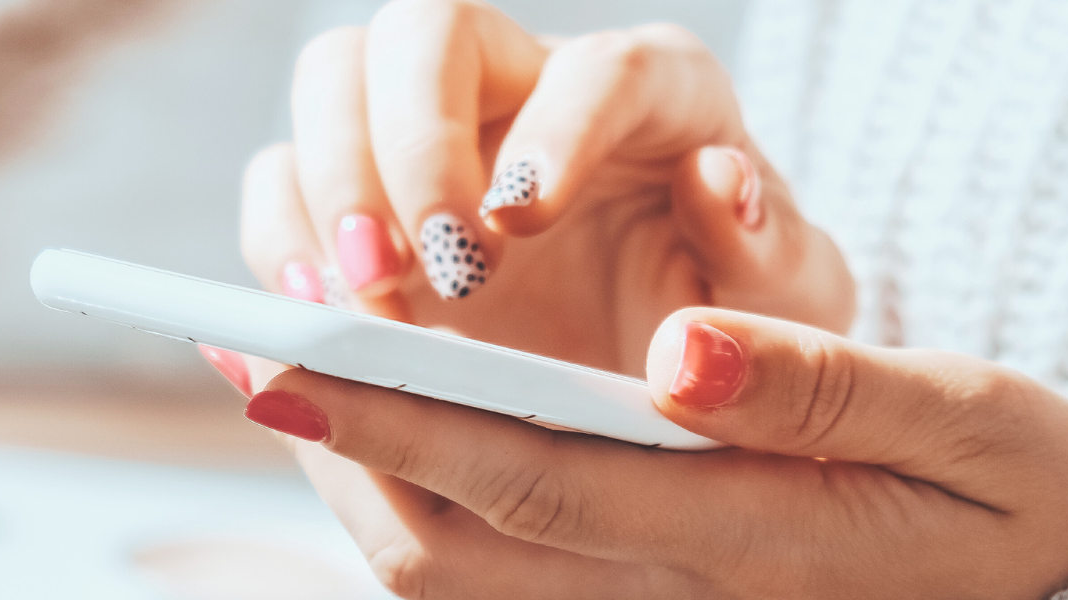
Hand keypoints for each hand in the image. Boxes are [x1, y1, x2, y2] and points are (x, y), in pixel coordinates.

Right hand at [233, 0, 851, 376]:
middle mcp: (526, 86)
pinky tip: (319, 315)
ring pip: (335, 78)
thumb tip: (718, 181)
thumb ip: (773, 251)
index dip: (556, 130)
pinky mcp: (357, 202)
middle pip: (428, 30)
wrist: (657, 374)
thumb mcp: (786, 307)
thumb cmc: (732, 322)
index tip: (524, 222)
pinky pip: (281, 180)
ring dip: (332, 185)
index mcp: (653, 93)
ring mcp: (427, 135)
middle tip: (433, 264)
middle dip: (413, 141)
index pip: (599, 67)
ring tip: (367, 298)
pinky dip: (283, 242)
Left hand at [245, 308, 1067, 598]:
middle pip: (453, 538)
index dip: (401, 418)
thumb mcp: (968, 423)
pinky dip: (406, 492)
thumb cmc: (1022, 502)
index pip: (531, 478)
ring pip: (450, 565)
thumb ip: (820, 388)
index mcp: (743, 543)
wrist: (1062, 599)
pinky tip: (369, 425)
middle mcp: (668, 597)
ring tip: (273, 370)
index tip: (293, 353)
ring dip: (351, 469)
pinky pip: (485, 568)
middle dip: (336, 444)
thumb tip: (673, 346)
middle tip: (240, 345)